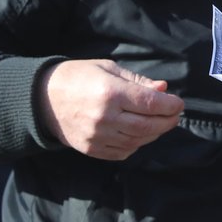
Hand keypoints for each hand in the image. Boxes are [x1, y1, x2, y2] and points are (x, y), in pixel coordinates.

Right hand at [39, 59, 183, 160]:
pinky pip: (121, 152)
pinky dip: (136, 145)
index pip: (151, 104)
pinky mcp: (90, 149)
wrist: (42, 97)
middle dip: (167, 121)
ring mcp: (96, 136)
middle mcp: (105, 117)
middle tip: (174, 115)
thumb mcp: (109, 69)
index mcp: (111, 93)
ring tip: (160, 123)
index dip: (170, 105)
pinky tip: (140, 135)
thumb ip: (138, 81)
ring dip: (154, 134)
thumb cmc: (79, 76)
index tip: (179, 103)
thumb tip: (164, 88)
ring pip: (137, 141)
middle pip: (147, 126)